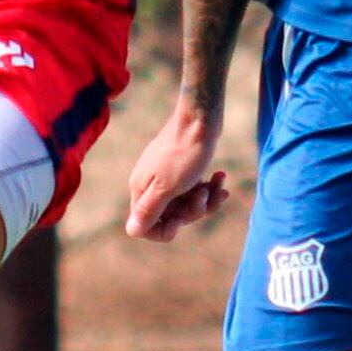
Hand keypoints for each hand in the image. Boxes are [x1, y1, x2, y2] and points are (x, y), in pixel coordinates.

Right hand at [125, 108, 230, 241]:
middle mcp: (150, 185)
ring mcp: (166, 176)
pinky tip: (220, 177)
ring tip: (218, 183)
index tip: (181, 221)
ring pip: (186, 203)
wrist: (201, 119)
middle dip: (192, 211)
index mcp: (141, 190)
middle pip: (171, 216)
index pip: (147, 226)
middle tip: (202, 194)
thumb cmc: (183, 154)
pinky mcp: (182, 168)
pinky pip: (195, 189)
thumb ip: (148, 210)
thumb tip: (131, 231)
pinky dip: (209, 187)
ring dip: (206, 199)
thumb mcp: (166, 187)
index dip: (166, 229)